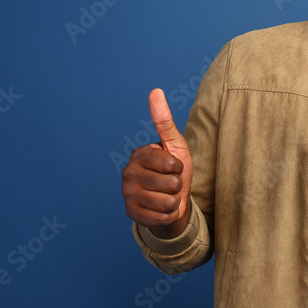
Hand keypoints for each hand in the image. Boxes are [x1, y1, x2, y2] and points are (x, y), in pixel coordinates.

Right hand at [121, 89, 194, 238]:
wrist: (170, 201)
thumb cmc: (174, 171)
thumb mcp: (175, 145)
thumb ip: (165, 120)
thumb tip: (155, 91)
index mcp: (138, 154)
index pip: (171, 164)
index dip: (179, 168)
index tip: (173, 167)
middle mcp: (128, 173)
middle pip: (171, 184)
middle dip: (178, 186)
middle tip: (170, 184)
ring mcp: (127, 195)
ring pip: (168, 202)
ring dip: (174, 201)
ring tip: (166, 196)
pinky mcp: (132, 214)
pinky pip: (163, 217)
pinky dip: (169, 215)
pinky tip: (162, 209)